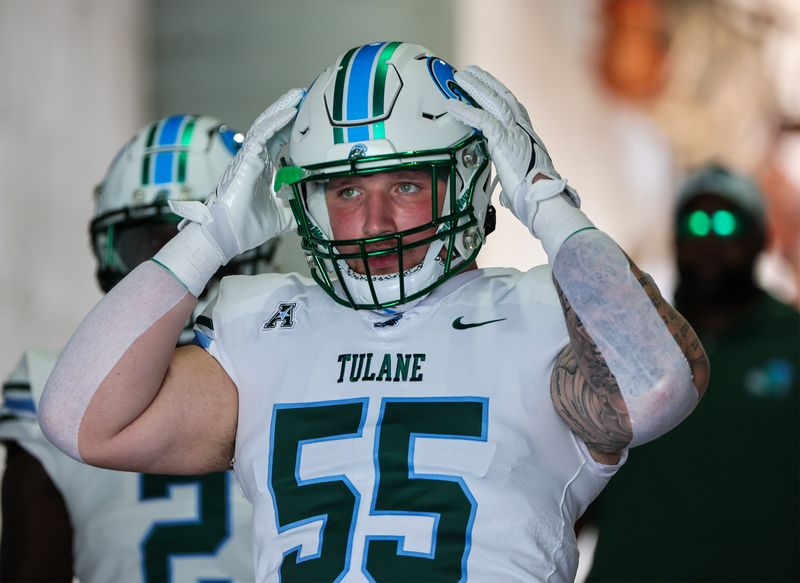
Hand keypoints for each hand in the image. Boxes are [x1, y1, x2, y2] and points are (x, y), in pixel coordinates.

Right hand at [170, 88, 304, 263]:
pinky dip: (275, 122)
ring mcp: (248, 157)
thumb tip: (310, 212)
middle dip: (288, 110)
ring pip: (265, 125)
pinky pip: (261, 135)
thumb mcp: (281, 219)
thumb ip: (294, 212)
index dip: (292, 128)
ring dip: (282, 108)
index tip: (309, 119)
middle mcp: (255, 159)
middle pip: (272, 126)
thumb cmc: (246, 228)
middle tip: (305, 96)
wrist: (226, 236)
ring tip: (298, 94)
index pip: (279, 141)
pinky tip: (289, 112)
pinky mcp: (244, 159)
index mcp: (262, 169)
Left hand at [446, 66, 578, 237]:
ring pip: (492, 100)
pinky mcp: (503, 138)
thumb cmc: (535, 195)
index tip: (490, 87)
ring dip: (475, 87)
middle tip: (471, 72)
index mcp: (527, 136)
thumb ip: (512, 181)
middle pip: (503, 96)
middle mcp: (522, 128)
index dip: (500, 95)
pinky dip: (464, 110)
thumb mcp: (522, 181)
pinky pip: (480, 118)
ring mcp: (514, 130)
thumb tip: (507, 192)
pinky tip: (451, 105)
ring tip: (461, 77)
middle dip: (487, 82)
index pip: (513, 108)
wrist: (542, 197)